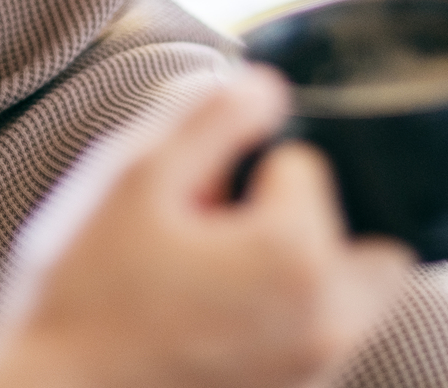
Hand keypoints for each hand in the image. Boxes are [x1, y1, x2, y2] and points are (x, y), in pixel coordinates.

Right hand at [0, 70, 411, 387]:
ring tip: (212, 283)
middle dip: (311, 220)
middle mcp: (327, 327)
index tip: (196, 205)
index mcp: (298, 258)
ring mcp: (314, 376)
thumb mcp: (132, 177)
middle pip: (368, 237)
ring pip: (351, 298)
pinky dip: (285, 323)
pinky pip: (320, 344)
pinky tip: (212, 324)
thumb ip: (213, 114)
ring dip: (303, 274)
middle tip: (228, 234)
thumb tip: (272, 88)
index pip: (309, 165)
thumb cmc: (78, 301)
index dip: (248, 170)